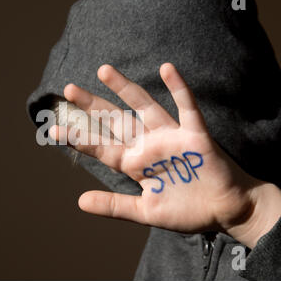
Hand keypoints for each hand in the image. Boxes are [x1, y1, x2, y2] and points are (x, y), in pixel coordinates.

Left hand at [49, 63, 280, 247]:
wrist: (225, 211)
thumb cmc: (186, 212)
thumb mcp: (145, 212)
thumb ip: (114, 206)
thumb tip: (79, 201)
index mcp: (135, 164)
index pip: (103, 148)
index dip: (80, 139)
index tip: (55, 130)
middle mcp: (148, 146)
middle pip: (116, 121)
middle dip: (94, 106)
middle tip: (68, 89)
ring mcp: (170, 137)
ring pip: (144, 108)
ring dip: (126, 89)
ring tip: (103, 70)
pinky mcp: (195, 135)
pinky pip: (186, 108)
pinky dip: (179, 89)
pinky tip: (166, 69)